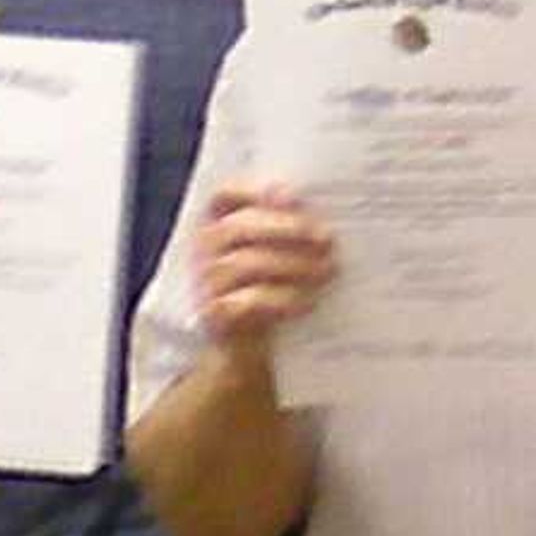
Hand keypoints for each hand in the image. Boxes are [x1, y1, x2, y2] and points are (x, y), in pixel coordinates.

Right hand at [189, 182, 334, 351]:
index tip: (292, 197)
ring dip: (293, 265)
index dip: (255, 191)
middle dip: (287, 228)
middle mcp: (207, 248)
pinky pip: (249, 302)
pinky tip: (309, 302)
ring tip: (327, 271)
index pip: (225, 195)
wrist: (241, 344)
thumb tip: (327, 220)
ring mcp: (209, 281)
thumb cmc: (264, 287)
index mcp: (219, 223)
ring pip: (246, 263)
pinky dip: (283, 300)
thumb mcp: (271, 254)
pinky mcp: (217, 313)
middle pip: (239, 227)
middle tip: (327, 239)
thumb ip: (288, 228)